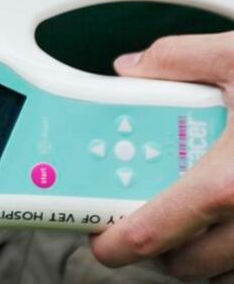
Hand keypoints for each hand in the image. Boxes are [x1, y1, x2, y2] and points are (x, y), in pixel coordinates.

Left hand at [91, 31, 233, 280]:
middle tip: (139, 219)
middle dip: (157, 248)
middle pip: (189, 263)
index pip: (156, 231)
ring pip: (229, 267)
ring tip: (189, 212)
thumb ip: (179, 58)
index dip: (118, 243)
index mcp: (232, 180)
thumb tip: (134, 67)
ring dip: (202, 249)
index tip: (101, 241)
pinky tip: (232, 209)